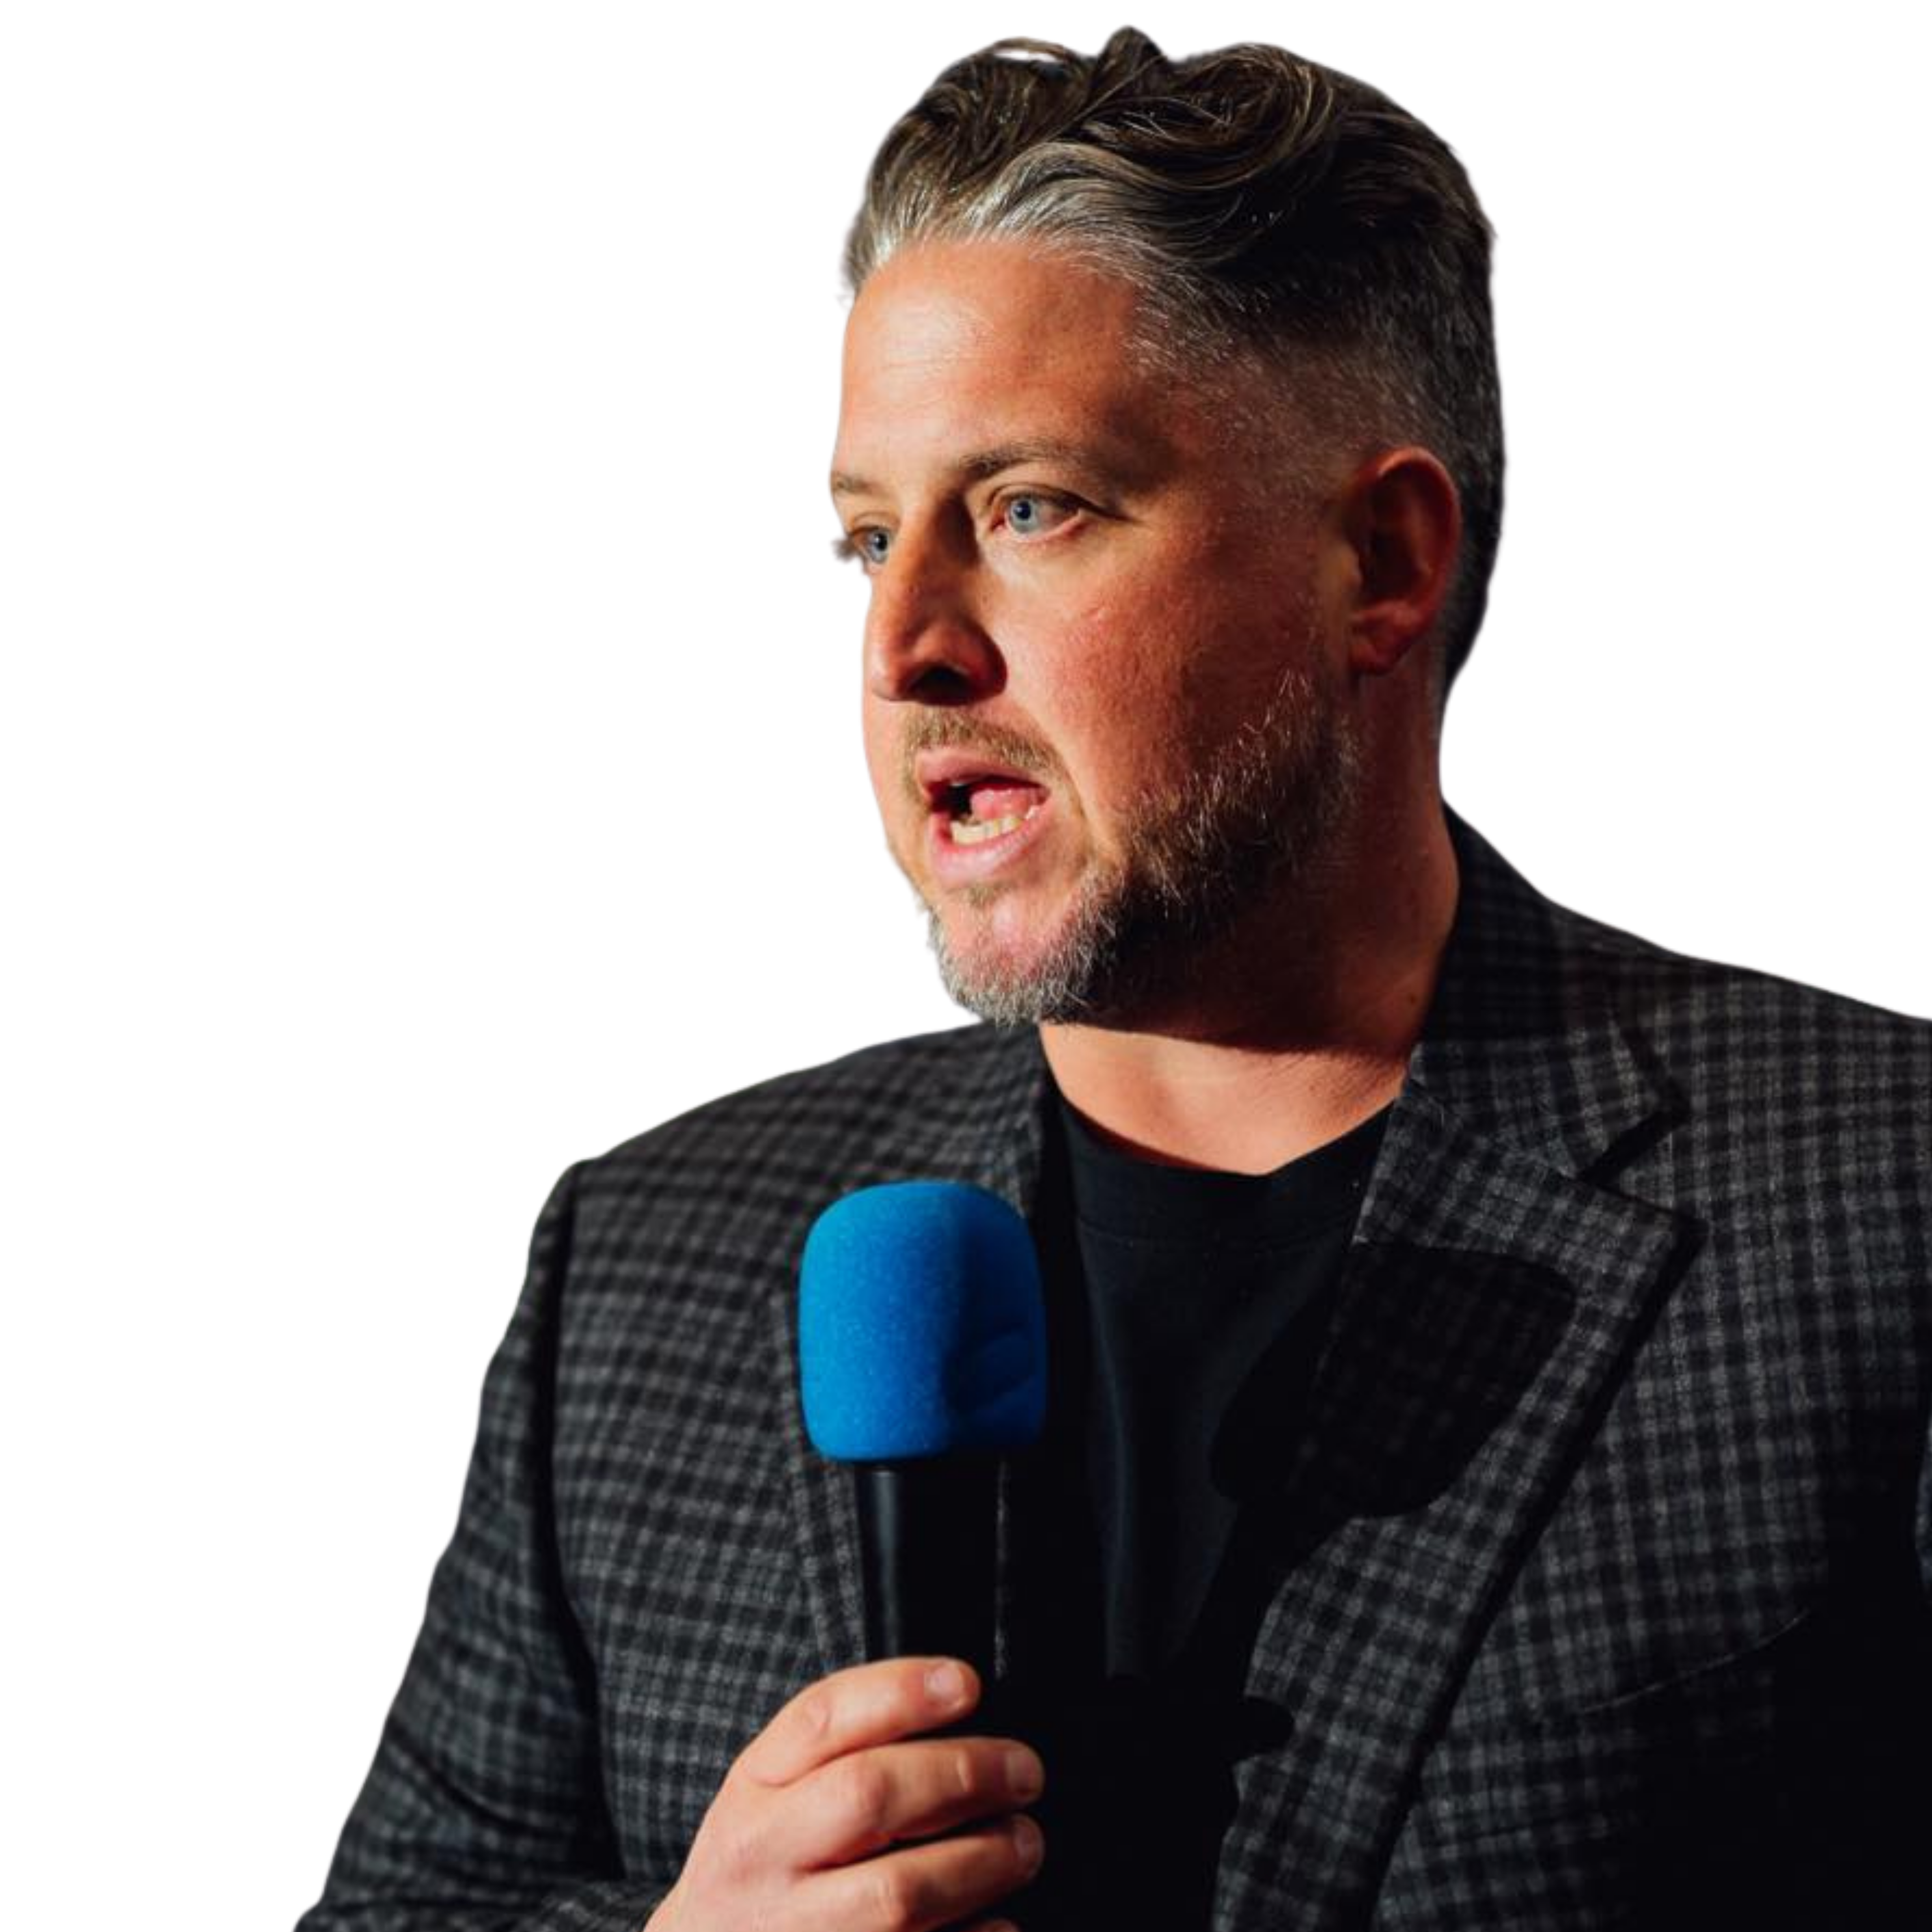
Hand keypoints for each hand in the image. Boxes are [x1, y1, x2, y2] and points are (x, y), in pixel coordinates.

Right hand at [646, 1655, 1044, 1931]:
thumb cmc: (765, 1867)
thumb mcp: (774, 1792)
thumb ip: (846, 1747)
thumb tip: (955, 1701)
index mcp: (753, 1789)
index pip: (823, 1718)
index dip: (901, 1691)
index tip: (968, 1682)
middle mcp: (762, 1858)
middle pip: (870, 1794)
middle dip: (963, 1774)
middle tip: (1024, 1772)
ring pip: (901, 1892)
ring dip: (985, 1861)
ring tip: (1023, 1844)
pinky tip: (997, 1919)